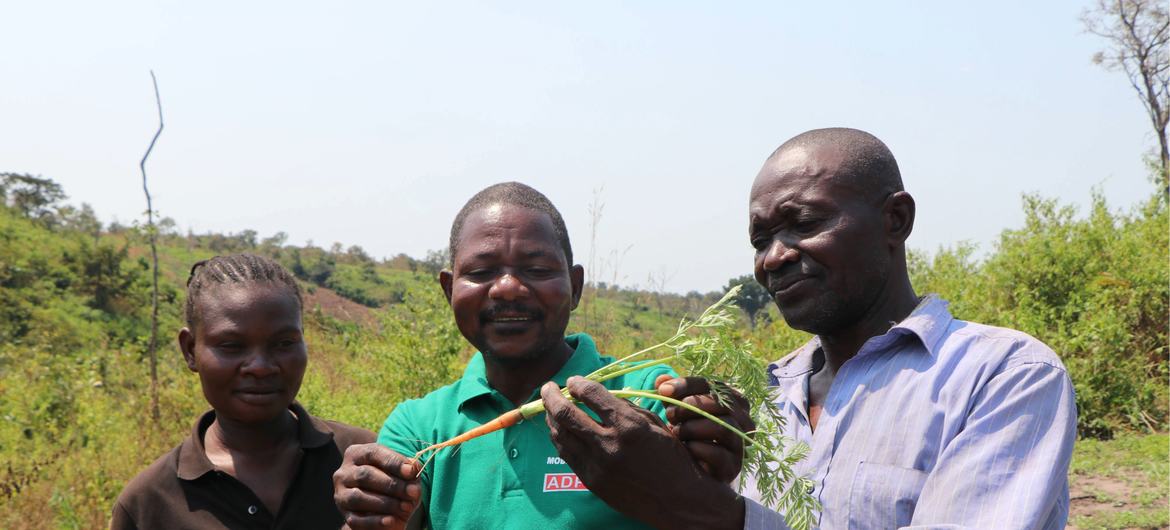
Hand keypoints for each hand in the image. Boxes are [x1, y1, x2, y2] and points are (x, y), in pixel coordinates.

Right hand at [332, 443, 421, 529]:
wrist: (383, 509)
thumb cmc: (394, 483)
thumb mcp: (403, 474)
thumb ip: (408, 469)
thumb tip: (413, 468)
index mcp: (357, 454)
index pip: (373, 453)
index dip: (393, 462)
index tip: (411, 471)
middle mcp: (344, 472)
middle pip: (364, 475)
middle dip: (392, 484)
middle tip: (412, 492)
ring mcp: (341, 494)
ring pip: (358, 497)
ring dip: (385, 503)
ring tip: (406, 507)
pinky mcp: (345, 514)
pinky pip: (356, 519)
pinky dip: (375, 520)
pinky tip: (392, 520)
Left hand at [542, 377, 743, 529]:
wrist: (680, 502)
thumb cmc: (673, 459)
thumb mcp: (656, 425)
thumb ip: (627, 408)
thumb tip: (600, 395)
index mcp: (629, 425)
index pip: (591, 395)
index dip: (578, 383)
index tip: (573, 380)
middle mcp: (610, 444)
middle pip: (566, 413)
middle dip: (551, 396)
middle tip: (547, 387)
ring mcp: (598, 465)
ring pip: (560, 435)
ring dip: (550, 417)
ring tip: (549, 407)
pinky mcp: (592, 481)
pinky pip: (566, 455)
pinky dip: (559, 438)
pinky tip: (559, 430)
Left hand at [656, 375, 753, 483]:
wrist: (695, 469)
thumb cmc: (688, 432)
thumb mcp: (679, 409)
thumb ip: (671, 393)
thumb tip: (661, 380)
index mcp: (734, 400)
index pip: (713, 385)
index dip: (686, 385)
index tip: (663, 390)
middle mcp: (743, 420)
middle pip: (720, 404)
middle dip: (688, 407)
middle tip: (670, 414)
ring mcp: (740, 444)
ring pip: (722, 427)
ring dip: (692, 428)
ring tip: (676, 431)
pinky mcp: (733, 467)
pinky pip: (719, 454)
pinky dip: (698, 448)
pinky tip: (685, 448)